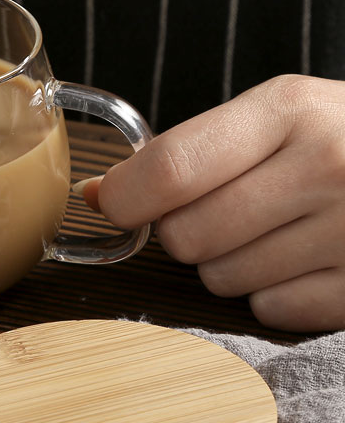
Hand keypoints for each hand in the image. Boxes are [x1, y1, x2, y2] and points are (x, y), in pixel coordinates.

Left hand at [92, 75, 344, 331]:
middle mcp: (329, 165)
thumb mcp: (276, 117)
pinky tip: (309, 260)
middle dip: (187, 230)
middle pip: (186, 235)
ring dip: (231, 263)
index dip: (127, 197)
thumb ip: (187, 153)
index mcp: (291, 110)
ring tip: (278, 230)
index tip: (116, 204)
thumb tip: (101, 194)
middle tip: (228, 209)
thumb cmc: (341, 139)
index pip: (172, 168)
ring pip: (222, 280)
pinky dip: (276, 294)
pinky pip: (272, 312)